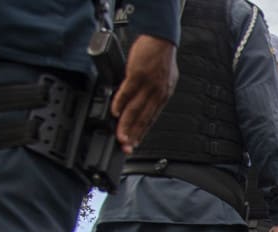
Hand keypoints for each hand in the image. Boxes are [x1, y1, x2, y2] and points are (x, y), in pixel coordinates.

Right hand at [112, 35, 177, 153]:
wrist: (161, 39)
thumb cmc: (160, 57)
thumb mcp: (162, 80)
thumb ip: (152, 93)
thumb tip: (142, 105)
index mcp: (163, 96)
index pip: (152, 119)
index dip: (142, 133)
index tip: (135, 144)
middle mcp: (157, 93)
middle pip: (144, 118)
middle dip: (134, 135)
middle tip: (126, 147)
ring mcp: (148, 85)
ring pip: (136, 109)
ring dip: (126, 125)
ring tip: (120, 136)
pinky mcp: (138, 74)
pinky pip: (128, 92)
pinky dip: (120, 103)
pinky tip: (114, 113)